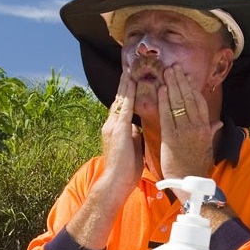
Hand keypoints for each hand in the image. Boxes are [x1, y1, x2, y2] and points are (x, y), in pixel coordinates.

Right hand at [98, 70, 143, 193]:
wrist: (115, 182)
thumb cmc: (125, 170)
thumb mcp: (132, 148)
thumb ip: (133, 136)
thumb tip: (137, 128)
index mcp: (115, 129)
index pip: (122, 107)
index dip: (126, 93)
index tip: (131, 80)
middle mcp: (111, 124)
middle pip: (119, 100)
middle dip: (124, 84)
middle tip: (128, 67)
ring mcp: (113, 126)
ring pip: (120, 100)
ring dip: (125, 84)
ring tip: (129, 69)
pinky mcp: (117, 129)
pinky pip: (124, 107)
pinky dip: (128, 94)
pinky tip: (131, 82)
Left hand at [157, 64, 222, 181]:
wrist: (190, 182)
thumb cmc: (197, 165)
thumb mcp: (207, 146)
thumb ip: (212, 131)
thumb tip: (218, 122)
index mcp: (205, 127)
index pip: (199, 102)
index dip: (191, 87)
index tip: (186, 75)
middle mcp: (197, 126)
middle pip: (188, 98)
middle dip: (180, 81)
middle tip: (174, 67)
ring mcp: (184, 131)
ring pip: (178, 103)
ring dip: (172, 85)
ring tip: (167, 72)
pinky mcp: (171, 138)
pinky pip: (167, 115)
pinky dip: (164, 101)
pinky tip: (161, 89)